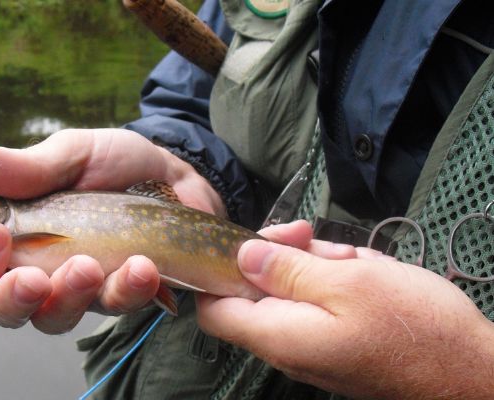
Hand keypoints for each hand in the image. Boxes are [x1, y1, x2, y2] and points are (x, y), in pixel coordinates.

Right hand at [0, 128, 223, 332]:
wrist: (175, 174)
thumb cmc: (112, 163)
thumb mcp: (70, 155)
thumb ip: (24, 167)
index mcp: (13, 234)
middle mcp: (36, 269)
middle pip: (2, 308)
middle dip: (12, 298)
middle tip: (34, 278)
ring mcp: (77, 288)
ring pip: (54, 318)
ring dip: (69, 297)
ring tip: (89, 266)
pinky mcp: (118, 294)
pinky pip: (114, 307)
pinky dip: (126, 289)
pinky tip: (142, 266)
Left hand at [197, 221, 493, 398]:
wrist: (473, 375)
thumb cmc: (413, 327)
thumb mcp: (348, 282)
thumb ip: (287, 270)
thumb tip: (240, 256)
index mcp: (278, 335)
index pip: (214, 310)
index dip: (216, 273)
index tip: (243, 241)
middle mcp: (287, 346)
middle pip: (256, 291)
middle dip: (279, 255)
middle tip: (310, 235)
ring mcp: (313, 345)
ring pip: (292, 290)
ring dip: (315, 264)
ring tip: (353, 259)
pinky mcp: (337, 342)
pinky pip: (320, 303)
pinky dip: (335, 280)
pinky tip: (364, 271)